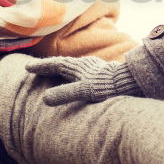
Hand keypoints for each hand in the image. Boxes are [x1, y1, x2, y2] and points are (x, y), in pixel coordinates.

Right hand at [25, 56, 141, 105]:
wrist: (136, 82)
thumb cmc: (111, 87)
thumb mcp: (85, 91)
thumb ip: (66, 94)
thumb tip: (45, 99)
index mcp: (79, 67)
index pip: (56, 65)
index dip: (41, 67)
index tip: (27, 67)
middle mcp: (87, 65)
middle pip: (64, 64)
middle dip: (50, 66)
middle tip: (37, 68)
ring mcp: (97, 69)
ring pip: (75, 68)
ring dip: (63, 70)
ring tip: (56, 74)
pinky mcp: (106, 75)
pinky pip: (84, 74)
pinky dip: (76, 76)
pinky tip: (81, 82)